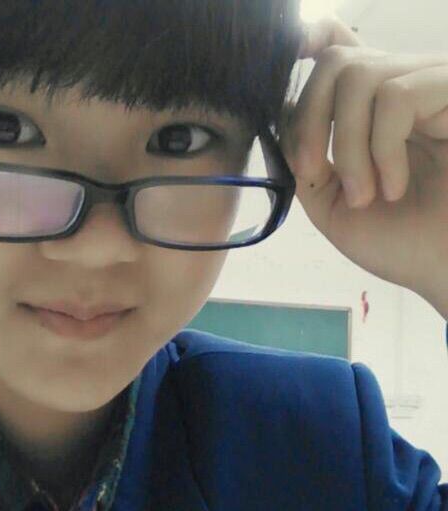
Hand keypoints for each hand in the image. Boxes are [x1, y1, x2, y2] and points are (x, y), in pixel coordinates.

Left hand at [278, 16, 447, 317]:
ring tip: (366, 195)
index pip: (340, 51)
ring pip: (360, 76)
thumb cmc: (399, 241)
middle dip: (309, 121)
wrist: (444, 268)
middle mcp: (401, 89)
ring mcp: (431, 88)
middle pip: (335, 61)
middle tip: (312, 173)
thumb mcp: (333, 205)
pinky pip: (396, 96)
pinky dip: (381, 148)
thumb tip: (282, 115)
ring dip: (347, 147)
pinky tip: (393, 186)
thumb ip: (305, 163)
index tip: (287, 54)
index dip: (310, 40)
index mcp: (370, 113)